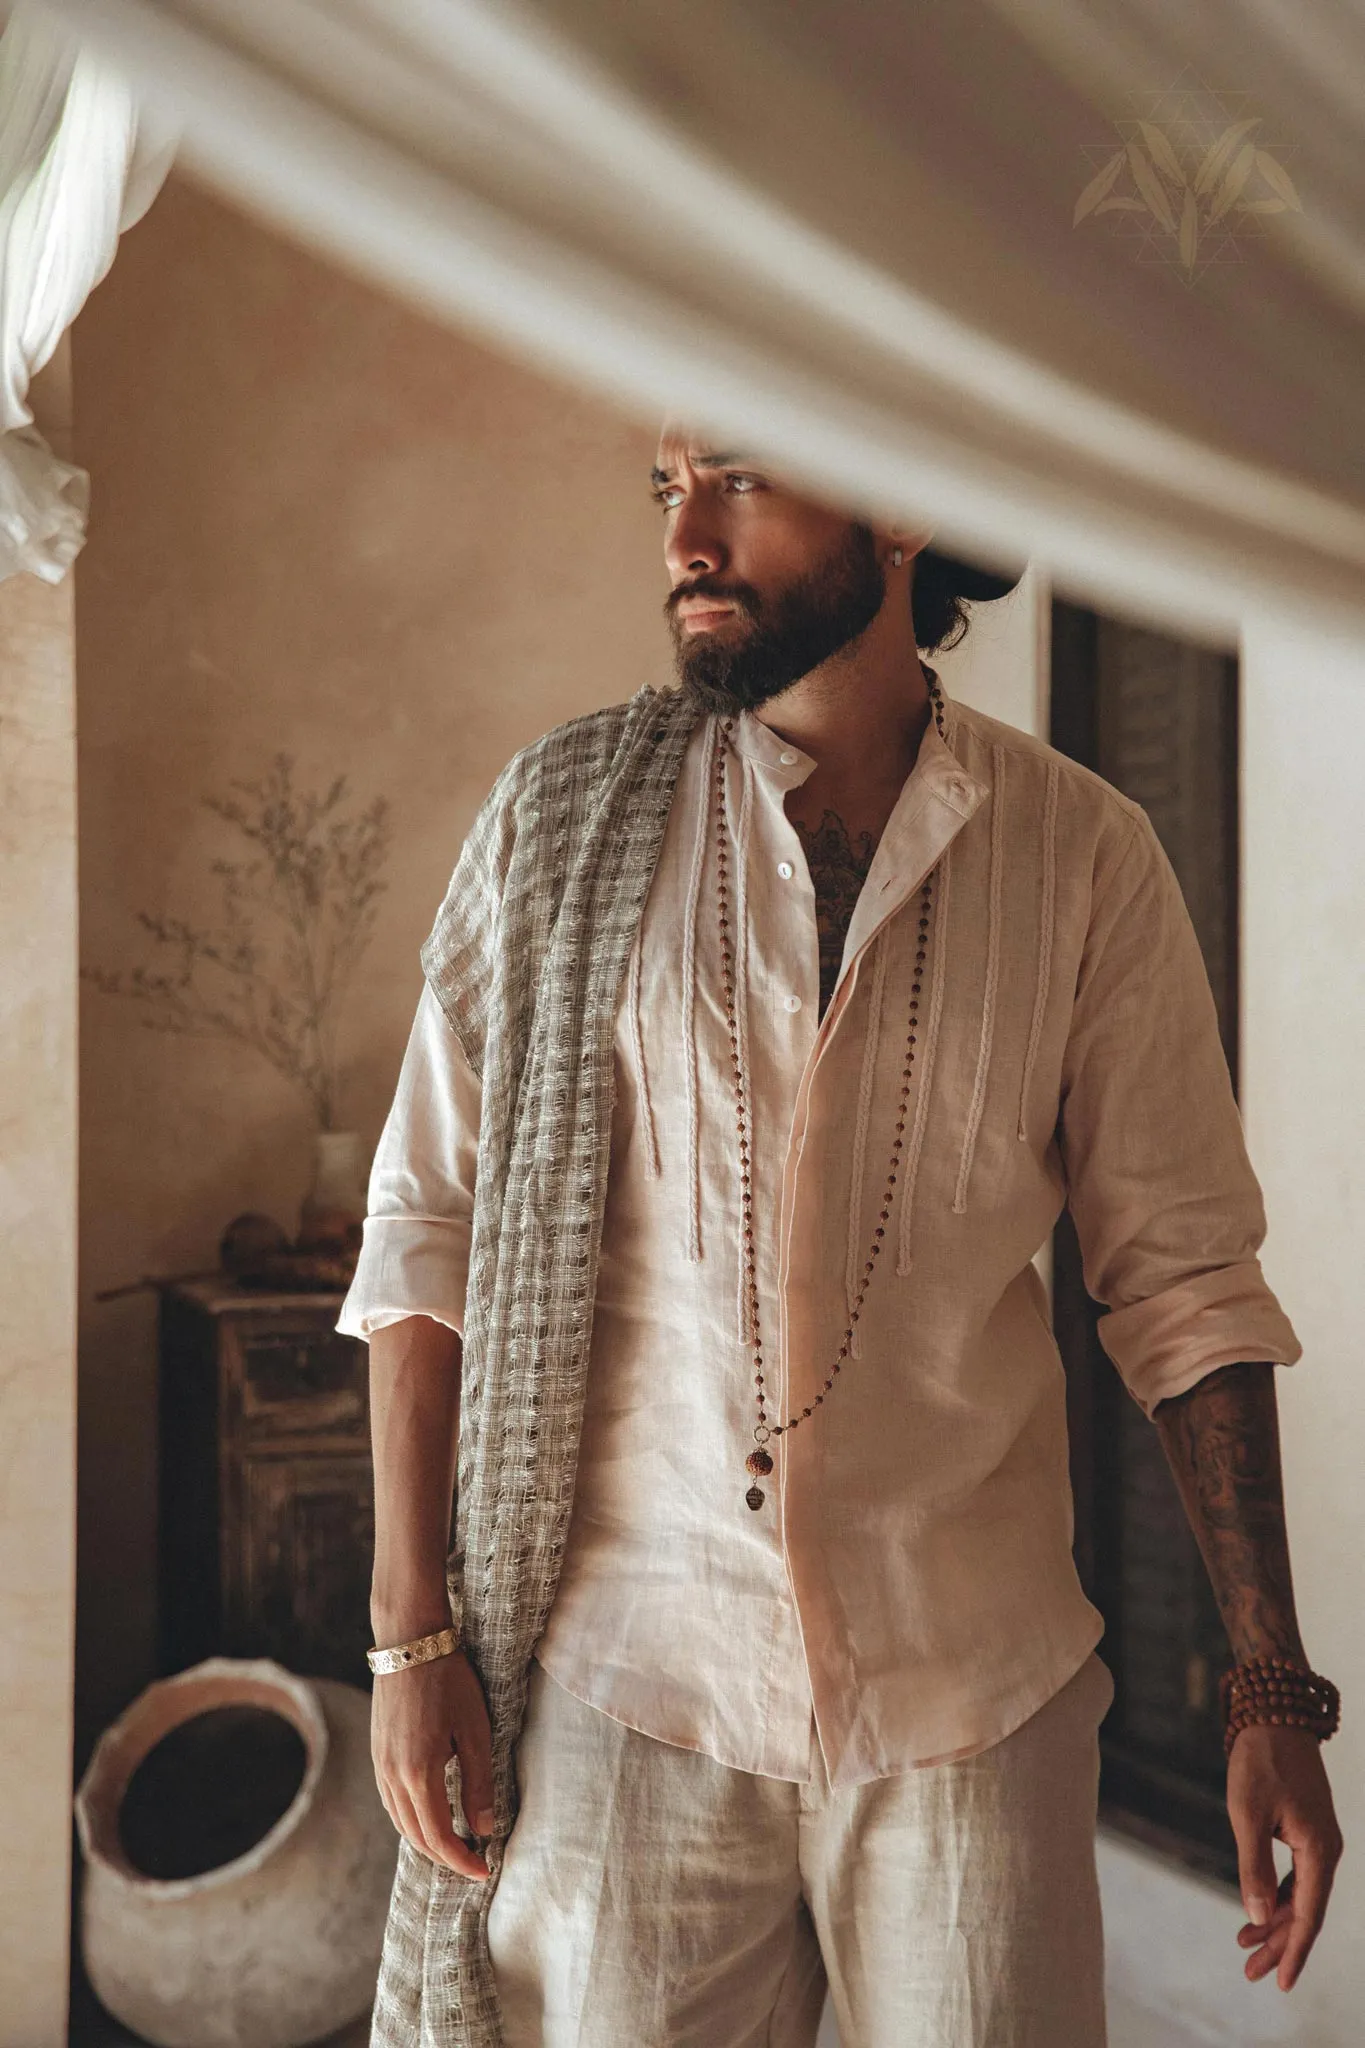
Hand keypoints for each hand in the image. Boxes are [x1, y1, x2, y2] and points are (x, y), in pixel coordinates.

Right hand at [370, 1646, 494, 1880]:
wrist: (410, 1643)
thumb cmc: (449, 1681)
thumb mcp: (475, 1731)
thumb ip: (479, 1784)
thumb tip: (485, 1829)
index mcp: (419, 1774)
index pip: (440, 1837)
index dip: (462, 1860)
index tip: (485, 1870)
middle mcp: (392, 1776)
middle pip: (417, 1837)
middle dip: (445, 1857)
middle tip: (472, 1863)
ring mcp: (379, 1766)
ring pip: (400, 1822)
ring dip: (426, 1842)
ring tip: (455, 1845)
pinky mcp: (376, 1754)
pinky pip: (390, 1803)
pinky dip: (410, 1820)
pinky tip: (428, 1815)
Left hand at [1229, 1725, 1342, 1989]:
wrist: (1274, 1714)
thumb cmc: (1260, 1761)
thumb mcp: (1248, 1813)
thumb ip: (1254, 1865)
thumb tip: (1255, 1914)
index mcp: (1319, 1850)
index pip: (1307, 1915)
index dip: (1293, 1950)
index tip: (1280, 1982)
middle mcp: (1326, 1850)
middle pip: (1304, 1911)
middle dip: (1279, 1943)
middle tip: (1250, 1971)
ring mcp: (1318, 1839)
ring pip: (1299, 1895)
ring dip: (1274, 1920)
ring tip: (1245, 1945)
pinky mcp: (1306, 1829)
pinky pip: (1296, 1875)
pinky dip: (1275, 1895)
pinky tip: (1256, 1908)